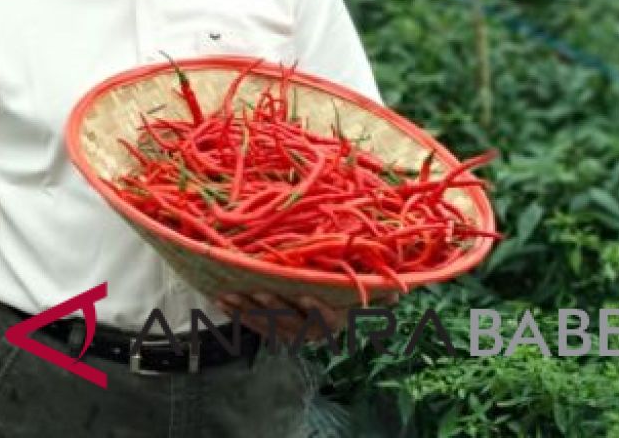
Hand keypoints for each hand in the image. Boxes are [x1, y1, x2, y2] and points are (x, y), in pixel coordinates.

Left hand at [215, 291, 399, 347]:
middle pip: (292, 323)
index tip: (304, 294)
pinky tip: (221, 300)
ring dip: (248, 311)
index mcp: (336, 319)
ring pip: (268, 326)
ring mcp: (291, 333)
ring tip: (229, 295)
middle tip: (257, 291)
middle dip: (274, 308)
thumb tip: (396, 289)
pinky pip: (253, 325)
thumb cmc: (348, 286)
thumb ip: (380, 287)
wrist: (329, 301)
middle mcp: (313, 332)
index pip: (327, 320)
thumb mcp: (365, 285)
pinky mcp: (272, 330)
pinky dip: (237, 314)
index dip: (316, 309)